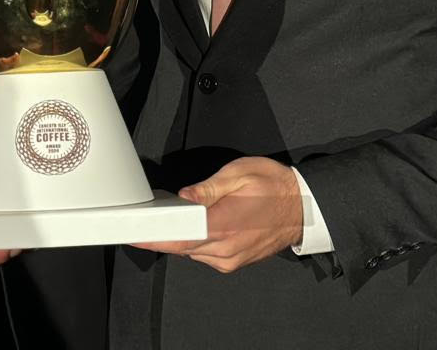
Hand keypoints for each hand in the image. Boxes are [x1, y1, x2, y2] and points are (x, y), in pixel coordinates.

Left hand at [132, 157, 303, 272]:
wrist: (303, 207)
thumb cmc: (274, 187)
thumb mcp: (238, 174)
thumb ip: (207, 189)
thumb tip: (184, 198)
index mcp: (224, 226)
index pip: (178, 239)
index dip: (152, 238)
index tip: (133, 233)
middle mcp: (226, 249)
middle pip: (181, 247)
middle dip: (164, 233)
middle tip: (150, 215)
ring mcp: (230, 259)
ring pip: (192, 252)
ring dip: (182, 236)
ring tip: (177, 215)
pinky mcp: (234, 262)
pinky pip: (205, 255)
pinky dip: (196, 242)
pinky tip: (197, 224)